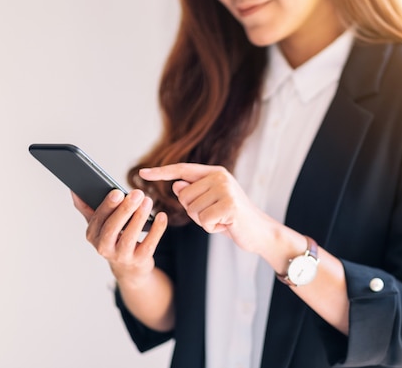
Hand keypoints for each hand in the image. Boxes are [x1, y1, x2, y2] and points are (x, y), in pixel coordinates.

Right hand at [72, 189, 167, 284]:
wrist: (128, 267)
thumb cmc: (113, 238)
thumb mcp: (99, 225)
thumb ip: (87, 207)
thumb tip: (75, 189)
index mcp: (92, 235)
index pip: (98, 218)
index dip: (108, 205)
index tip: (118, 191)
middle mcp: (104, 247)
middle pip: (113, 227)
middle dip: (125, 209)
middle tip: (137, 193)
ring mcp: (121, 256)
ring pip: (130, 236)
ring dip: (140, 217)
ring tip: (148, 201)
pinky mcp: (139, 260)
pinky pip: (149, 244)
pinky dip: (157, 230)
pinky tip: (162, 216)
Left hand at [139, 163, 276, 254]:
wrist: (260, 232)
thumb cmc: (233, 218)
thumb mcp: (211, 203)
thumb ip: (194, 193)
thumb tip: (177, 185)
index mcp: (215, 172)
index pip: (182, 170)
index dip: (161, 172)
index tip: (142, 174)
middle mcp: (220, 176)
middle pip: (184, 196)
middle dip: (194, 212)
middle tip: (215, 215)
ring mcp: (225, 189)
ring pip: (192, 210)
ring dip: (204, 221)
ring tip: (221, 220)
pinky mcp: (229, 205)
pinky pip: (204, 220)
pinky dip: (212, 228)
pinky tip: (226, 226)